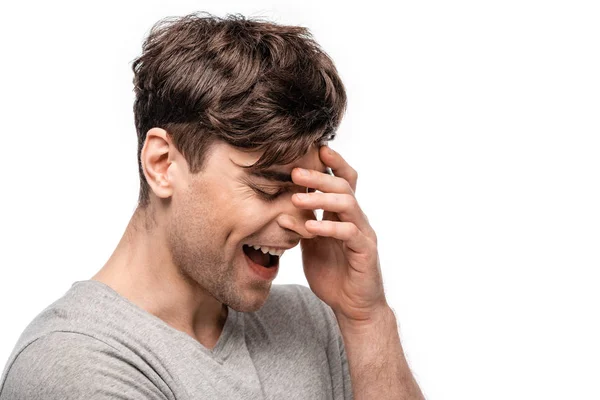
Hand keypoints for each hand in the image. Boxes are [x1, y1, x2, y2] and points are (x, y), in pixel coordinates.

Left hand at [291, 145, 387, 324]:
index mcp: (343, 214)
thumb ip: (303, 224)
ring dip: (320, 199)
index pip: (342, 180)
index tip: (313, 149)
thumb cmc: (332, 273)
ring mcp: (363, 234)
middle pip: (343, 186)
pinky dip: (328, 228)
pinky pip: (349, 233)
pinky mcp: (365, 252)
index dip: (332, 163)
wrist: (353, 306)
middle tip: (294, 172)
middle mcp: (356, 219)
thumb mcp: (312, 245)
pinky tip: (310, 228)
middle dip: (318, 177)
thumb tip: (280, 206)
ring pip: (348, 204)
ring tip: (296, 200)